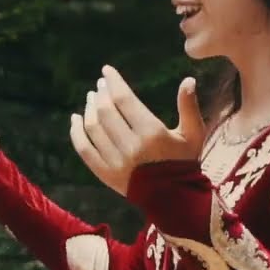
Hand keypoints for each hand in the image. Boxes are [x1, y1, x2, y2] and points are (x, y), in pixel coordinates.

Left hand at [69, 66, 205, 195]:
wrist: (174, 199)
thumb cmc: (184, 162)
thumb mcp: (193, 134)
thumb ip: (189, 106)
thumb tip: (188, 79)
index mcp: (152, 134)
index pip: (125, 100)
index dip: (114, 82)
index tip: (107, 71)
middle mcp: (131, 146)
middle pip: (107, 112)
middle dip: (102, 94)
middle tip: (100, 85)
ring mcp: (116, 161)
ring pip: (94, 128)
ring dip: (89, 109)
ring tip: (91, 98)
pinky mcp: (105, 174)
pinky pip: (84, 150)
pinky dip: (76, 133)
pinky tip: (75, 119)